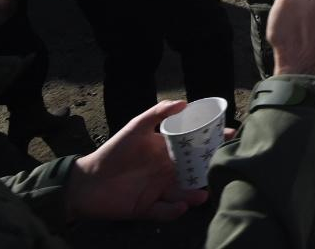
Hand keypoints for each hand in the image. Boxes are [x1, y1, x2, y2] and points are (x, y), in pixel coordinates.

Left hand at [67, 101, 207, 222]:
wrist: (85, 182)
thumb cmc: (112, 152)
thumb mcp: (134, 127)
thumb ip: (157, 113)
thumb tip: (184, 102)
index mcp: (167, 151)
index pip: (194, 146)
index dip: (211, 142)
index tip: (229, 136)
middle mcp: (167, 170)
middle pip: (194, 171)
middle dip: (208, 171)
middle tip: (220, 170)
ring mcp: (159, 190)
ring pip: (183, 193)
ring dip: (194, 195)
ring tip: (201, 195)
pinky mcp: (147, 208)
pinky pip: (165, 211)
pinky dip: (173, 211)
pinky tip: (179, 206)